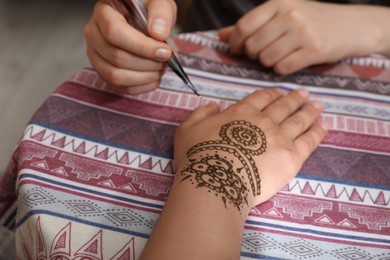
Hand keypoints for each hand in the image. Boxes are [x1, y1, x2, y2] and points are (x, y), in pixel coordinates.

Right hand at [84, 0, 176, 93]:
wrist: (145, 21)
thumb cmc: (149, 11)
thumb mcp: (159, 2)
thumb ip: (161, 13)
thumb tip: (158, 33)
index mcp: (104, 12)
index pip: (115, 32)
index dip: (142, 46)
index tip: (164, 52)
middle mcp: (94, 34)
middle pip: (117, 57)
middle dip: (147, 63)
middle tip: (166, 60)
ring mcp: (95, 55)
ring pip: (116, 76)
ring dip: (144, 77)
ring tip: (160, 68)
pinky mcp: (103, 72)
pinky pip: (120, 87)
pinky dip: (141, 86)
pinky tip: (153, 76)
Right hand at [174, 88, 327, 207]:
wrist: (216, 181)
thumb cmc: (198, 156)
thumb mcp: (187, 129)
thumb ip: (201, 113)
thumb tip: (214, 105)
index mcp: (241, 112)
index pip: (262, 98)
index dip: (272, 94)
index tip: (280, 92)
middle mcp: (264, 121)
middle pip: (283, 106)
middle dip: (294, 98)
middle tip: (304, 94)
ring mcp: (280, 138)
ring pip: (299, 120)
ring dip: (309, 111)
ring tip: (318, 106)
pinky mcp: (291, 157)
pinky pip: (309, 141)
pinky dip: (318, 131)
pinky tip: (324, 126)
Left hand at [219, 0, 386, 74]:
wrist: (353, 26)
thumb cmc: (313, 20)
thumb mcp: (282, 14)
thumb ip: (252, 24)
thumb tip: (221, 35)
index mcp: (279, 3)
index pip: (244, 26)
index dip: (235, 43)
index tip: (235, 50)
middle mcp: (290, 14)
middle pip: (253, 46)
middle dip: (253, 55)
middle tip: (262, 54)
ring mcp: (303, 32)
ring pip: (266, 59)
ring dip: (268, 62)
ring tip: (279, 56)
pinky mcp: (314, 50)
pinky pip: (282, 68)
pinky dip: (282, 69)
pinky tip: (291, 61)